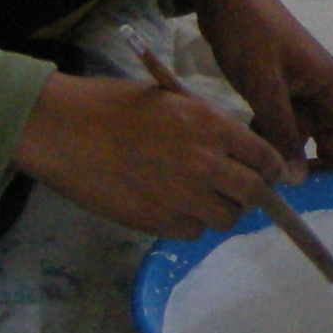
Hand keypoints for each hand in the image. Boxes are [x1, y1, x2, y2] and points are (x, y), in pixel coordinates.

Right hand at [12, 71, 284, 238]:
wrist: (61, 129)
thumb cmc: (110, 105)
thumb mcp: (170, 100)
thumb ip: (207, 126)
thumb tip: (233, 150)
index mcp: (211, 125)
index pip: (266, 157)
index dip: (271, 169)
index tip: (268, 173)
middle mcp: (205, 162)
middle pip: (254, 194)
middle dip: (252, 194)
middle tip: (238, 190)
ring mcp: (183, 196)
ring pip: (226, 219)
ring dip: (220, 210)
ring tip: (199, 197)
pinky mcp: (158, 222)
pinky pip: (193, 232)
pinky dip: (189, 223)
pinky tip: (170, 206)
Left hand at [182, 0, 332, 174]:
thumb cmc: (251, 31)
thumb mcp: (264, 83)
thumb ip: (282, 132)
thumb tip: (296, 181)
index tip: (318, 177)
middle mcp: (329, 99)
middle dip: (314, 169)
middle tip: (278, 178)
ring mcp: (305, 100)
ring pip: (309, 145)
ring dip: (286, 156)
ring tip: (256, 160)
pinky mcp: (282, 99)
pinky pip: (286, 133)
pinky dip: (270, 141)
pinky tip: (245, 141)